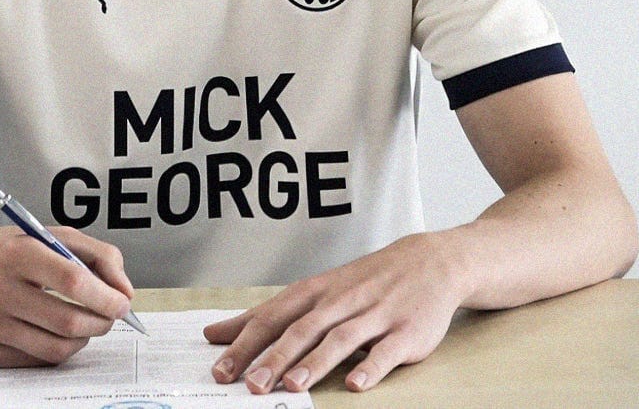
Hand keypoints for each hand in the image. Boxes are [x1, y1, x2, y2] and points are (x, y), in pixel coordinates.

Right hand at [0, 225, 133, 366]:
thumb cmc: (7, 251)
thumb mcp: (49, 235)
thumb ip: (95, 254)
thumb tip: (125, 291)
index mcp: (18, 253)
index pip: (72, 279)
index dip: (105, 295)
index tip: (122, 301)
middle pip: (67, 320)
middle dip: (101, 321)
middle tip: (111, 315)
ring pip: (55, 347)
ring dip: (85, 339)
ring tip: (90, 324)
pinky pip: (37, 360)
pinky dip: (59, 349)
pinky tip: (61, 333)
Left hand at [203, 232, 462, 393]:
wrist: (428, 262)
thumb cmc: (364, 281)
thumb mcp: (318, 290)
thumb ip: (274, 315)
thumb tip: (222, 333)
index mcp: (316, 292)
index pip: (272, 316)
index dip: (244, 341)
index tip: (219, 367)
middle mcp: (341, 301)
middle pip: (301, 329)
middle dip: (273, 358)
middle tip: (249, 385)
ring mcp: (374, 315)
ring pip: (340, 339)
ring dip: (315, 362)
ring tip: (293, 386)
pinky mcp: (405, 332)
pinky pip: (386, 352)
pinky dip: (370, 368)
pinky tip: (355, 384)